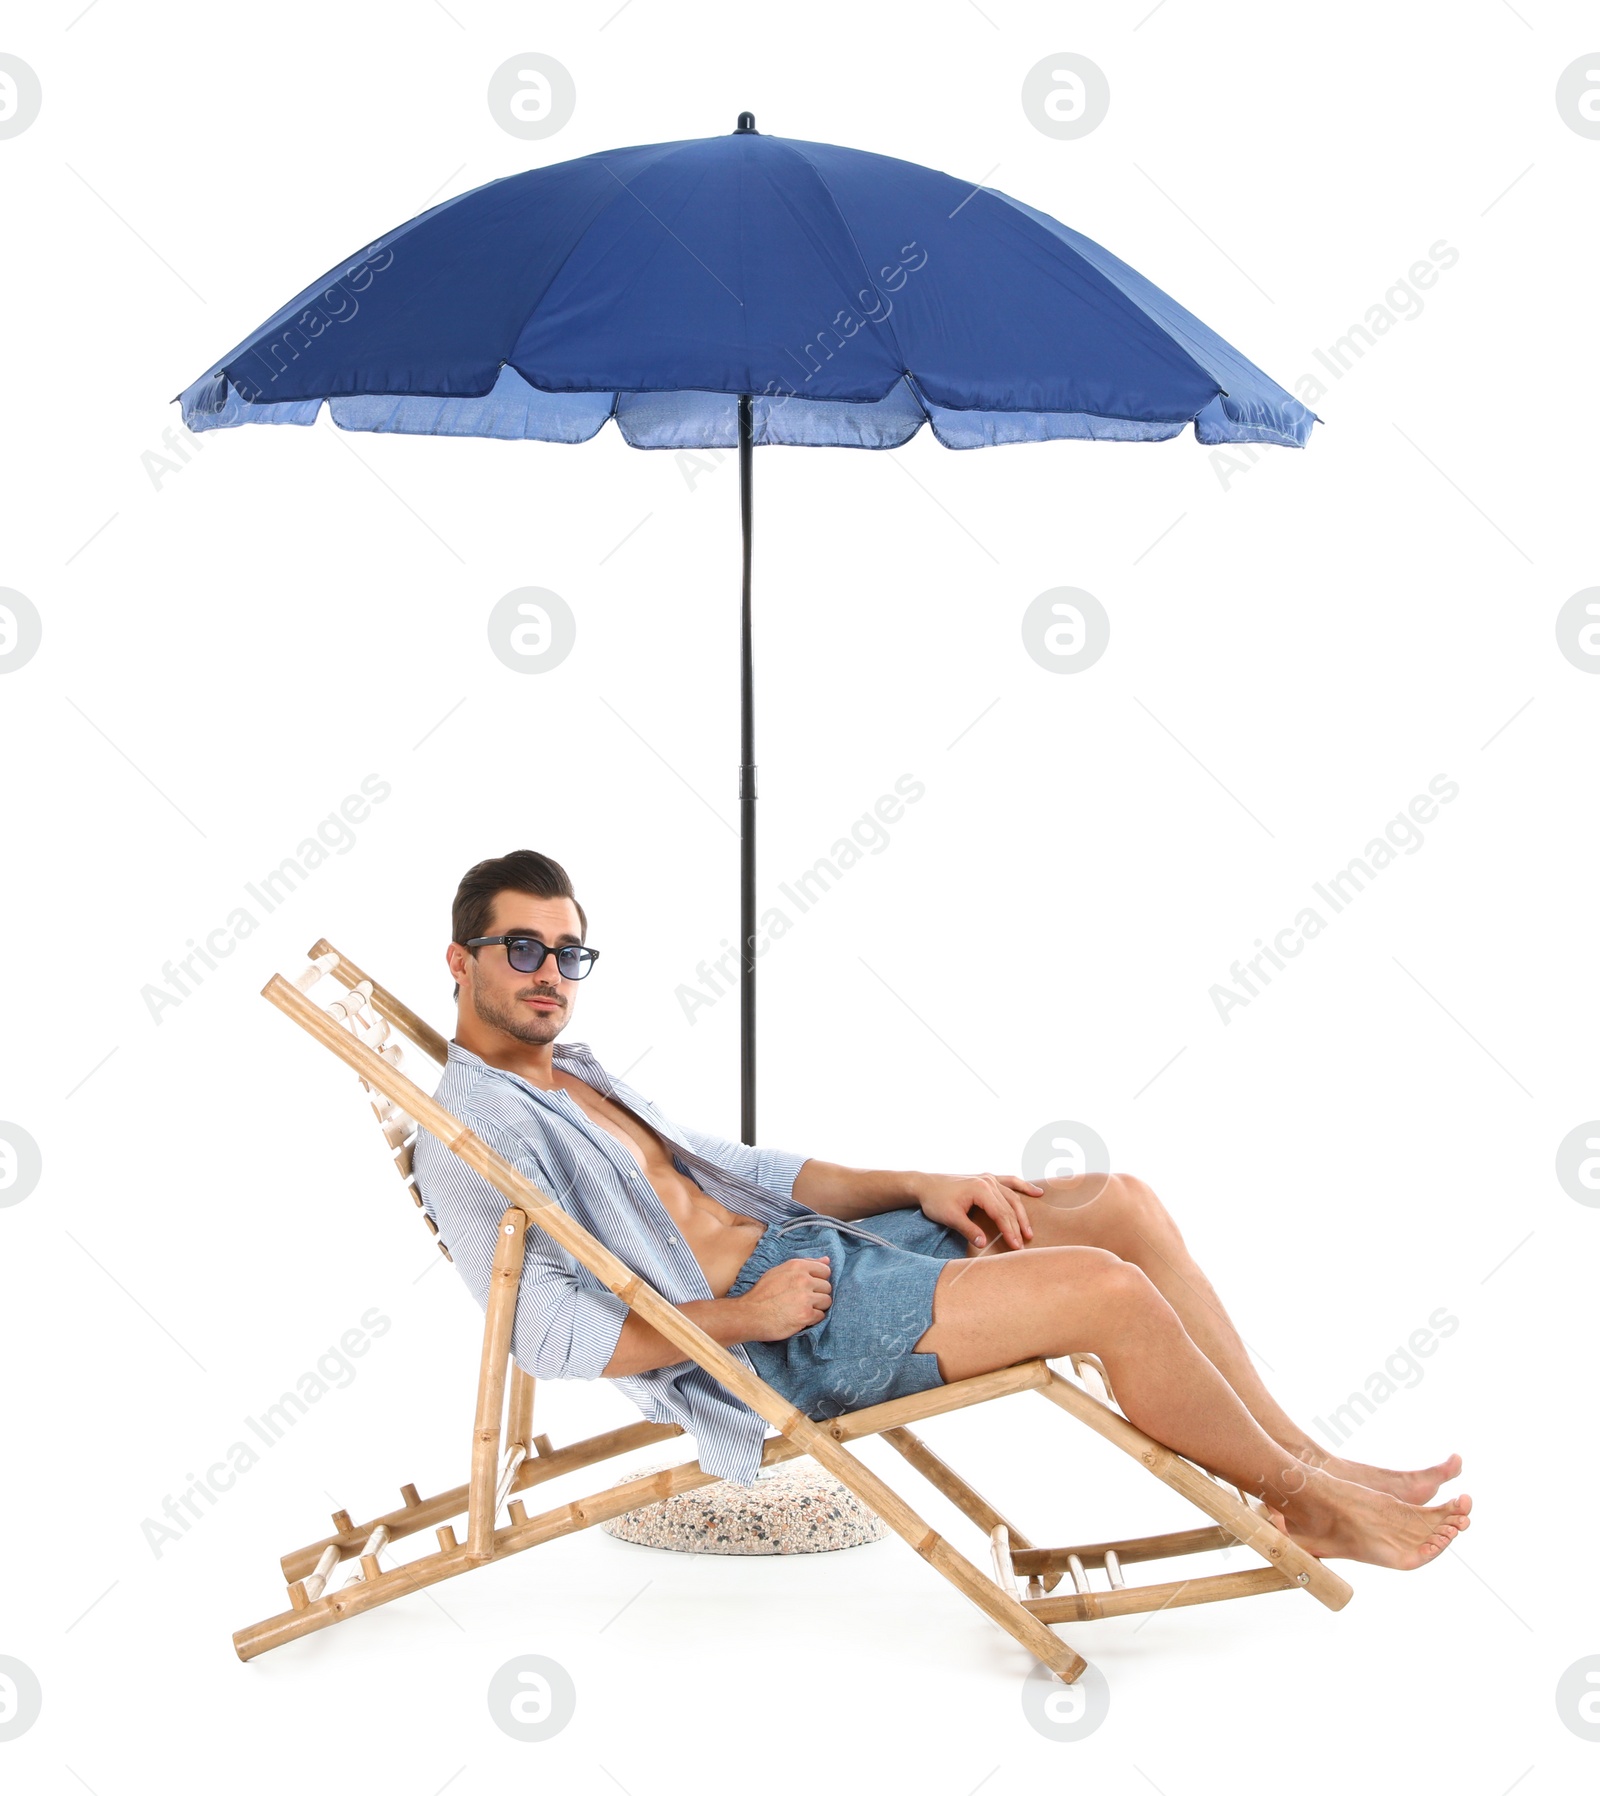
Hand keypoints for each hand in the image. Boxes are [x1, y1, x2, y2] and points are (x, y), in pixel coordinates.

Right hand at [733, 1257, 832, 1341]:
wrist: (749, 1314)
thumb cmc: (762, 1294)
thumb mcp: (779, 1271)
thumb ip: (805, 1264)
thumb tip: (827, 1260)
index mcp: (797, 1266)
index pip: (825, 1270)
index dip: (819, 1280)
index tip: (811, 1287)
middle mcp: (803, 1279)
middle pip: (827, 1287)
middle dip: (818, 1294)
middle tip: (803, 1300)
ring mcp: (805, 1297)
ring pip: (826, 1301)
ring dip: (817, 1307)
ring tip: (802, 1309)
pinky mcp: (806, 1314)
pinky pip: (821, 1316)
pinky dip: (813, 1319)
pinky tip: (800, 1318)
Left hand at [911, 1172, 1041, 1250]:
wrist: (925, 1185)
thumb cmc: (935, 1201)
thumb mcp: (950, 1217)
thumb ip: (968, 1230)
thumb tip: (983, 1243)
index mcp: (980, 1189)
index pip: (1001, 1214)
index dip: (1009, 1231)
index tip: (1016, 1246)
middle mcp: (988, 1181)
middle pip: (1009, 1207)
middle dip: (1017, 1226)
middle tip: (1023, 1244)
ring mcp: (989, 1178)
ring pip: (1012, 1196)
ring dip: (1022, 1213)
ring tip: (1029, 1230)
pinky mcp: (987, 1178)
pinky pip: (1010, 1182)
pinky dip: (1023, 1186)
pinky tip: (1037, 1192)